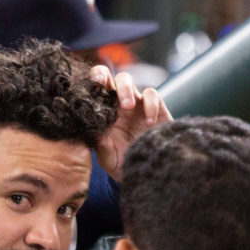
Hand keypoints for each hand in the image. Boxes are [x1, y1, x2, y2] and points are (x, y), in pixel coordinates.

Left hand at [90, 66, 171, 181]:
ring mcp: (136, 103)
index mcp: (104, 111)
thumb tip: (96, 134)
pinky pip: (152, 95)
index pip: (96, 87)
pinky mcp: (155, 107)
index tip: (94, 84)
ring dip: (126, 89)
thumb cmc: (123, 163)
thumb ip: (102, 148)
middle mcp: (118, 103)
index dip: (94, 79)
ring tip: (127, 107)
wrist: (146, 171)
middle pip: (109, 78)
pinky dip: (150, 105)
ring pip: (128, 80)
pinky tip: (149, 123)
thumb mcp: (109, 159)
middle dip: (108, 79)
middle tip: (107, 93)